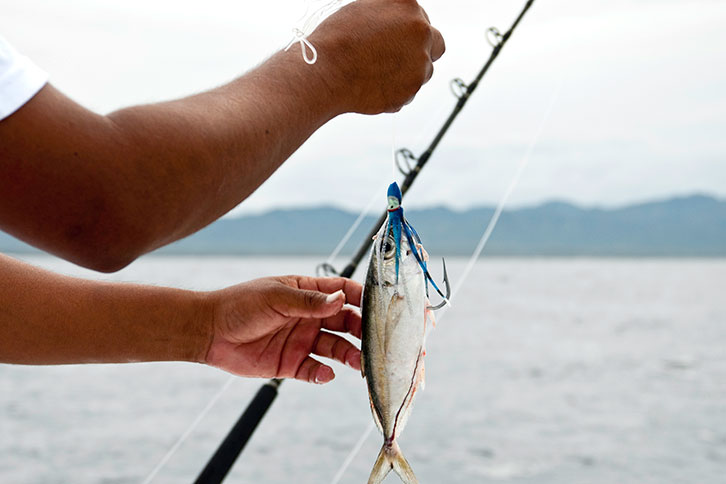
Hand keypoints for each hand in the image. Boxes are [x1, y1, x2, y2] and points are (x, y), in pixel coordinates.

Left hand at [203, 276, 361, 383]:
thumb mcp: (276, 297)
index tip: (379, 306)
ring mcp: (301, 340)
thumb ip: (310, 301)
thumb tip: (341, 299)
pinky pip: (314, 370)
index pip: (342, 292)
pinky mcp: (291, 363)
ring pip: (335, 348)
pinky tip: (326, 374)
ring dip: (349, 355)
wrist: (209, 332)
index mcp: (307, 293)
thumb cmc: (240, 305)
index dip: (361, 297)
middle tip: (374, 342)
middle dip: (362, 331)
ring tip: (358, 364)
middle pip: (345, 322)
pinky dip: (323, 374)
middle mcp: (309, 317)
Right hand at [311, 0, 445, 113]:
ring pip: (423, 71)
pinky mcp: (410, 92)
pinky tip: (372, 85)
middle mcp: (421, 34)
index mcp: (409, 7)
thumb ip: (389, 12)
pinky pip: (407, 93)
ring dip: (408, 72)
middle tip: (399, 55)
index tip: (398, 34)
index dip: (408, 27)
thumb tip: (396, 20)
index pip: (421, 16)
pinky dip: (395, 91)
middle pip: (436, 43)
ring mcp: (419, 66)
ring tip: (377, 72)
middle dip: (422, 49)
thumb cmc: (338, 39)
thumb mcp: (364, 8)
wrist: (326, 73)